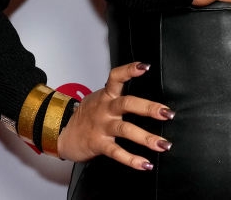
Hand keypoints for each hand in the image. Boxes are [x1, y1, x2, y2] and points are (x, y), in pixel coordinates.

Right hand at [57, 62, 174, 169]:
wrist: (62, 134)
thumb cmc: (88, 115)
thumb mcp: (100, 99)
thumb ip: (118, 96)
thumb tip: (146, 99)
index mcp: (106, 95)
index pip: (116, 77)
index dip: (129, 70)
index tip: (145, 67)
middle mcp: (105, 109)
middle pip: (127, 104)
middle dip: (148, 108)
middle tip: (167, 113)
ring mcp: (102, 127)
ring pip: (125, 130)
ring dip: (146, 138)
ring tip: (163, 144)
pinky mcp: (98, 144)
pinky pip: (117, 152)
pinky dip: (132, 159)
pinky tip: (146, 164)